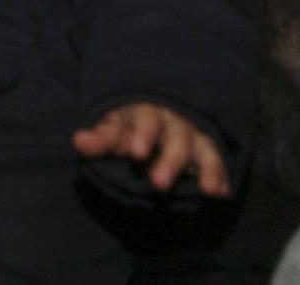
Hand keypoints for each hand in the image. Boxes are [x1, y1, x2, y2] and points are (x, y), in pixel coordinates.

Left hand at [73, 102, 230, 196]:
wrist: (154, 108)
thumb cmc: (129, 125)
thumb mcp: (113, 128)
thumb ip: (99, 138)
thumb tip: (78, 140)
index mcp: (145, 112)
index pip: (145, 120)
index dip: (142, 134)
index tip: (137, 152)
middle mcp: (173, 120)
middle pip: (175, 136)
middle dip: (170, 159)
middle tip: (160, 182)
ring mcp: (192, 133)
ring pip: (201, 147)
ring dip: (206, 167)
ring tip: (207, 189)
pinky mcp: (206, 147)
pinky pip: (216, 159)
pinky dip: (219, 174)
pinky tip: (221, 192)